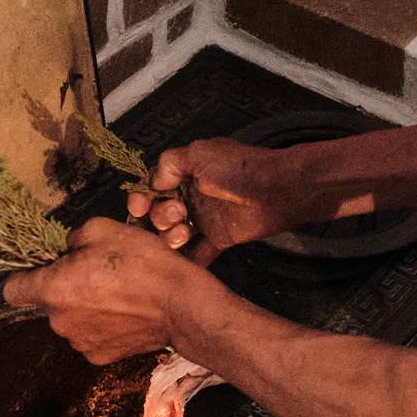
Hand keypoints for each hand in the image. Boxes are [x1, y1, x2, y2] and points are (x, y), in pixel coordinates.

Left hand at [4, 217, 210, 363]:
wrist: (180, 305)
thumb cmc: (144, 265)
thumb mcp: (104, 230)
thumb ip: (73, 238)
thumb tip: (67, 247)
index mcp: (54, 288)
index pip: (12, 290)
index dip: (23, 277)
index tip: (39, 270)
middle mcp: (60, 321)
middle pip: (47, 304)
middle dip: (64, 289)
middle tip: (95, 274)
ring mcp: (79, 342)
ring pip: (69, 321)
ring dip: (83, 308)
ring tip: (114, 294)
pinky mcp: (99, 356)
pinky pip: (89, 336)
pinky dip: (100, 326)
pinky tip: (123, 313)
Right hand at [125, 138, 297, 262]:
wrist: (277, 189)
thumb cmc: (241, 168)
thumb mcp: (199, 153)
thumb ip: (169, 164)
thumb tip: (154, 183)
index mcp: (185, 174)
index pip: (152, 188)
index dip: (141, 198)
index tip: (139, 208)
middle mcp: (192, 196)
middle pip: (159, 214)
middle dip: (160, 217)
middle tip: (178, 214)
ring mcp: (205, 219)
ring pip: (173, 235)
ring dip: (171, 238)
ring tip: (185, 233)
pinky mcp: (218, 238)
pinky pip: (198, 254)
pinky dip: (189, 261)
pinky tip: (182, 263)